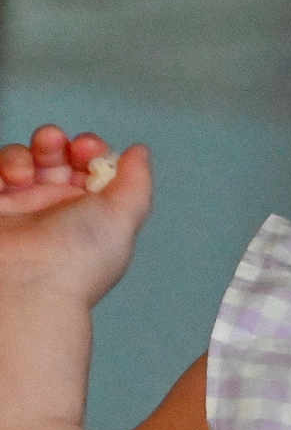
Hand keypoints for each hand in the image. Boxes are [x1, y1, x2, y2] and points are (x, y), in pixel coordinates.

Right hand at [0, 125, 151, 304]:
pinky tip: (15, 177)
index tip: (89, 150)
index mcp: (92, 210)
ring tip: (32, 168)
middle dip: (57, 142)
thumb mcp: (124, 216)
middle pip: (56, 156)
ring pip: (24, 159)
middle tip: (59, 146)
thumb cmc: (79, 258)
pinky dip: (5, 163)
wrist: (28, 287)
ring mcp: (22, 206)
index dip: (91, 149)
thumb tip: (139, 152)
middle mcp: (56, 207)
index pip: (91, 165)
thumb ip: (137, 181)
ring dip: (30, 151)